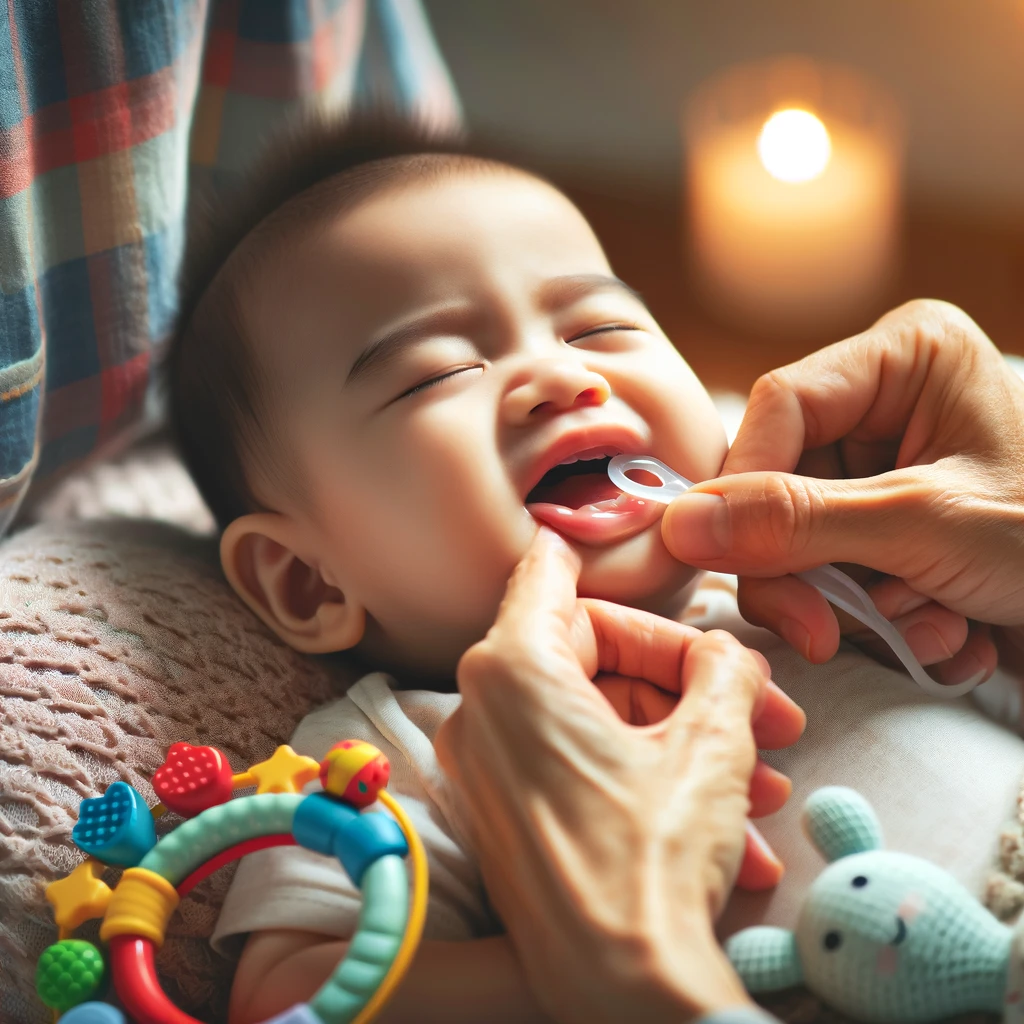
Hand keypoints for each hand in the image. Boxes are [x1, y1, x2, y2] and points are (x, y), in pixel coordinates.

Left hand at [436, 527, 804, 1023]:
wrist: (620, 992)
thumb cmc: (651, 862)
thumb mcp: (712, 743)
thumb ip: (723, 668)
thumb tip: (727, 652)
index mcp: (512, 669)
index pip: (553, 574)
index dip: (595, 553)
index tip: (612, 540)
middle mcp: (480, 713)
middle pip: (596, 658)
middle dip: (689, 685)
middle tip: (764, 711)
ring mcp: (487, 771)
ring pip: (601, 722)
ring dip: (685, 744)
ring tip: (761, 782)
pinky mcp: (504, 818)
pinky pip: (582, 770)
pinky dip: (649, 784)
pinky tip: (730, 828)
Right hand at [661, 300, 1023, 684]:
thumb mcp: (927, 526)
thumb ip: (798, 522)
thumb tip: (679, 525)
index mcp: (906, 355)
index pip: (778, 409)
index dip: (746, 491)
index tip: (739, 566)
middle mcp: (889, 397)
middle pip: (784, 479)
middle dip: (810, 569)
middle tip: (827, 633)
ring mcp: (890, 459)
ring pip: (807, 532)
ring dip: (856, 602)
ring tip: (932, 629)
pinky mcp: (893, 515)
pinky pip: (842, 560)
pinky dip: (883, 612)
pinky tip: (946, 629)